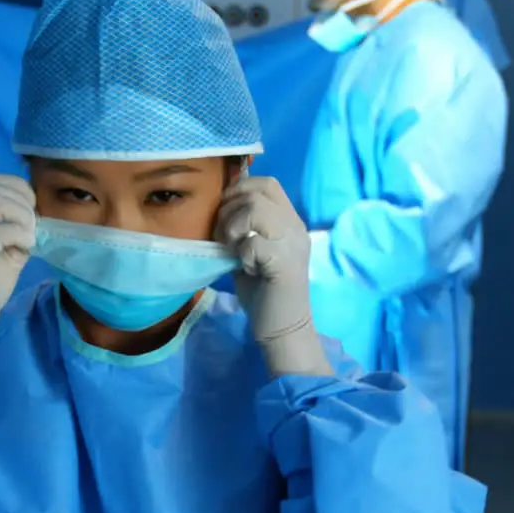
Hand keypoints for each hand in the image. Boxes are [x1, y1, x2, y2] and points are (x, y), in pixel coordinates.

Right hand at [0, 174, 35, 332]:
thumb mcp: (0, 246)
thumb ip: (11, 224)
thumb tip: (36, 208)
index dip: (16, 187)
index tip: (31, 207)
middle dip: (22, 201)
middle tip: (33, 225)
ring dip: (22, 216)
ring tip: (29, 236)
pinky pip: (1, 231)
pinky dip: (21, 235)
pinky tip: (26, 249)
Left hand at [215, 177, 312, 343]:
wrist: (283, 328)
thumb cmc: (264, 291)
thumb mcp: (250, 251)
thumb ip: (242, 229)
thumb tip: (218, 208)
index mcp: (289, 221)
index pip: (268, 184)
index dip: (240, 189)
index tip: (225, 212)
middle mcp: (295, 227)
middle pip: (257, 192)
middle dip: (229, 211)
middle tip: (225, 237)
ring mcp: (292, 243)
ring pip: (255, 210)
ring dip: (234, 228)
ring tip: (233, 250)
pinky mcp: (284, 263)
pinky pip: (253, 242)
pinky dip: (242, 254)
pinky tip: (246, 269)